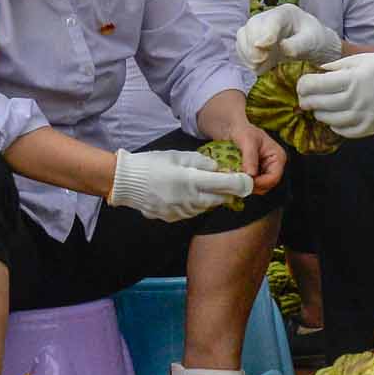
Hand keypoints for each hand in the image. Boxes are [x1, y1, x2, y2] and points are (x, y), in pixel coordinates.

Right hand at [108, 149, 254, 222]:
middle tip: (229, 185)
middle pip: (217, 199)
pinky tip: (188, 196)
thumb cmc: (152, 164)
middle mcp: (188, 199)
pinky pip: (190, 213)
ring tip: (204, 188)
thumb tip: (218, 168)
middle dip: (225, 193)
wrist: (125, 181)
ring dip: (209, 199)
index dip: (239, 184)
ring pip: (205, 208)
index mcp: (190, 180)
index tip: (248, 183)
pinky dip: (195, 205)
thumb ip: (201, 162)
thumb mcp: (178, 156)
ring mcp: (179, 211)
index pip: (223, 184)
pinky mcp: (171, 218)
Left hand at [222, 121, 286, 191]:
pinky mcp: (256, 174)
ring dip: (247, 186)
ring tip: (235, 179)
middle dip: (252, 186)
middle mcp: (274, 166)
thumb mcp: (247, 140)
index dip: (260, 183)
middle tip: (238, 182)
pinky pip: (251, 184)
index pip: (274, 177)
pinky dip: (243, 184)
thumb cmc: (243, 130)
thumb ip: (250, 157)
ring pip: (259, 187)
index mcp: (278, 157)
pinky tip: (235, 178)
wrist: (234, 130)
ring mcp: (265, 171)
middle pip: (267, 185)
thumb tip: (251, 174)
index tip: (245, 182)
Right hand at [238, 3, 341, 70]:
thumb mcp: (311, 42)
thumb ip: (298, 45)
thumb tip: (282, 48)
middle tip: (260, 60)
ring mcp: (260, 28)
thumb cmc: (314, 40)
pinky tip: (258, 67)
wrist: (310, 44)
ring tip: (258, 66)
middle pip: (252, 25)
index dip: (265, 33)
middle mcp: (269, 17)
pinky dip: (246, 58)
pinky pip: (242, 47)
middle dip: (252, 44)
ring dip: (247, 53)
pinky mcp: (254, 40)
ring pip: (243, 35)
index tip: (263, 47)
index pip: (271, 19)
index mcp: (286, 13)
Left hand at [295, 51, 373, 139]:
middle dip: (307, 101)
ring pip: (330, 120)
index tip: (302, 85)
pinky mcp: (370, 128)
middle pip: (319, 104)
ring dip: (321, 114)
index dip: (303, 85)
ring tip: (321, 108)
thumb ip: (337, 67)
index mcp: (351, 79)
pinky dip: (336, 125)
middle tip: (305, 99)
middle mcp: (354, 100)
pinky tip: (336, 118)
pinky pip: (345, 131)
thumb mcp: (361, 59)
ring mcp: (362, 116)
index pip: (314, 85)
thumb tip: (318, 73)